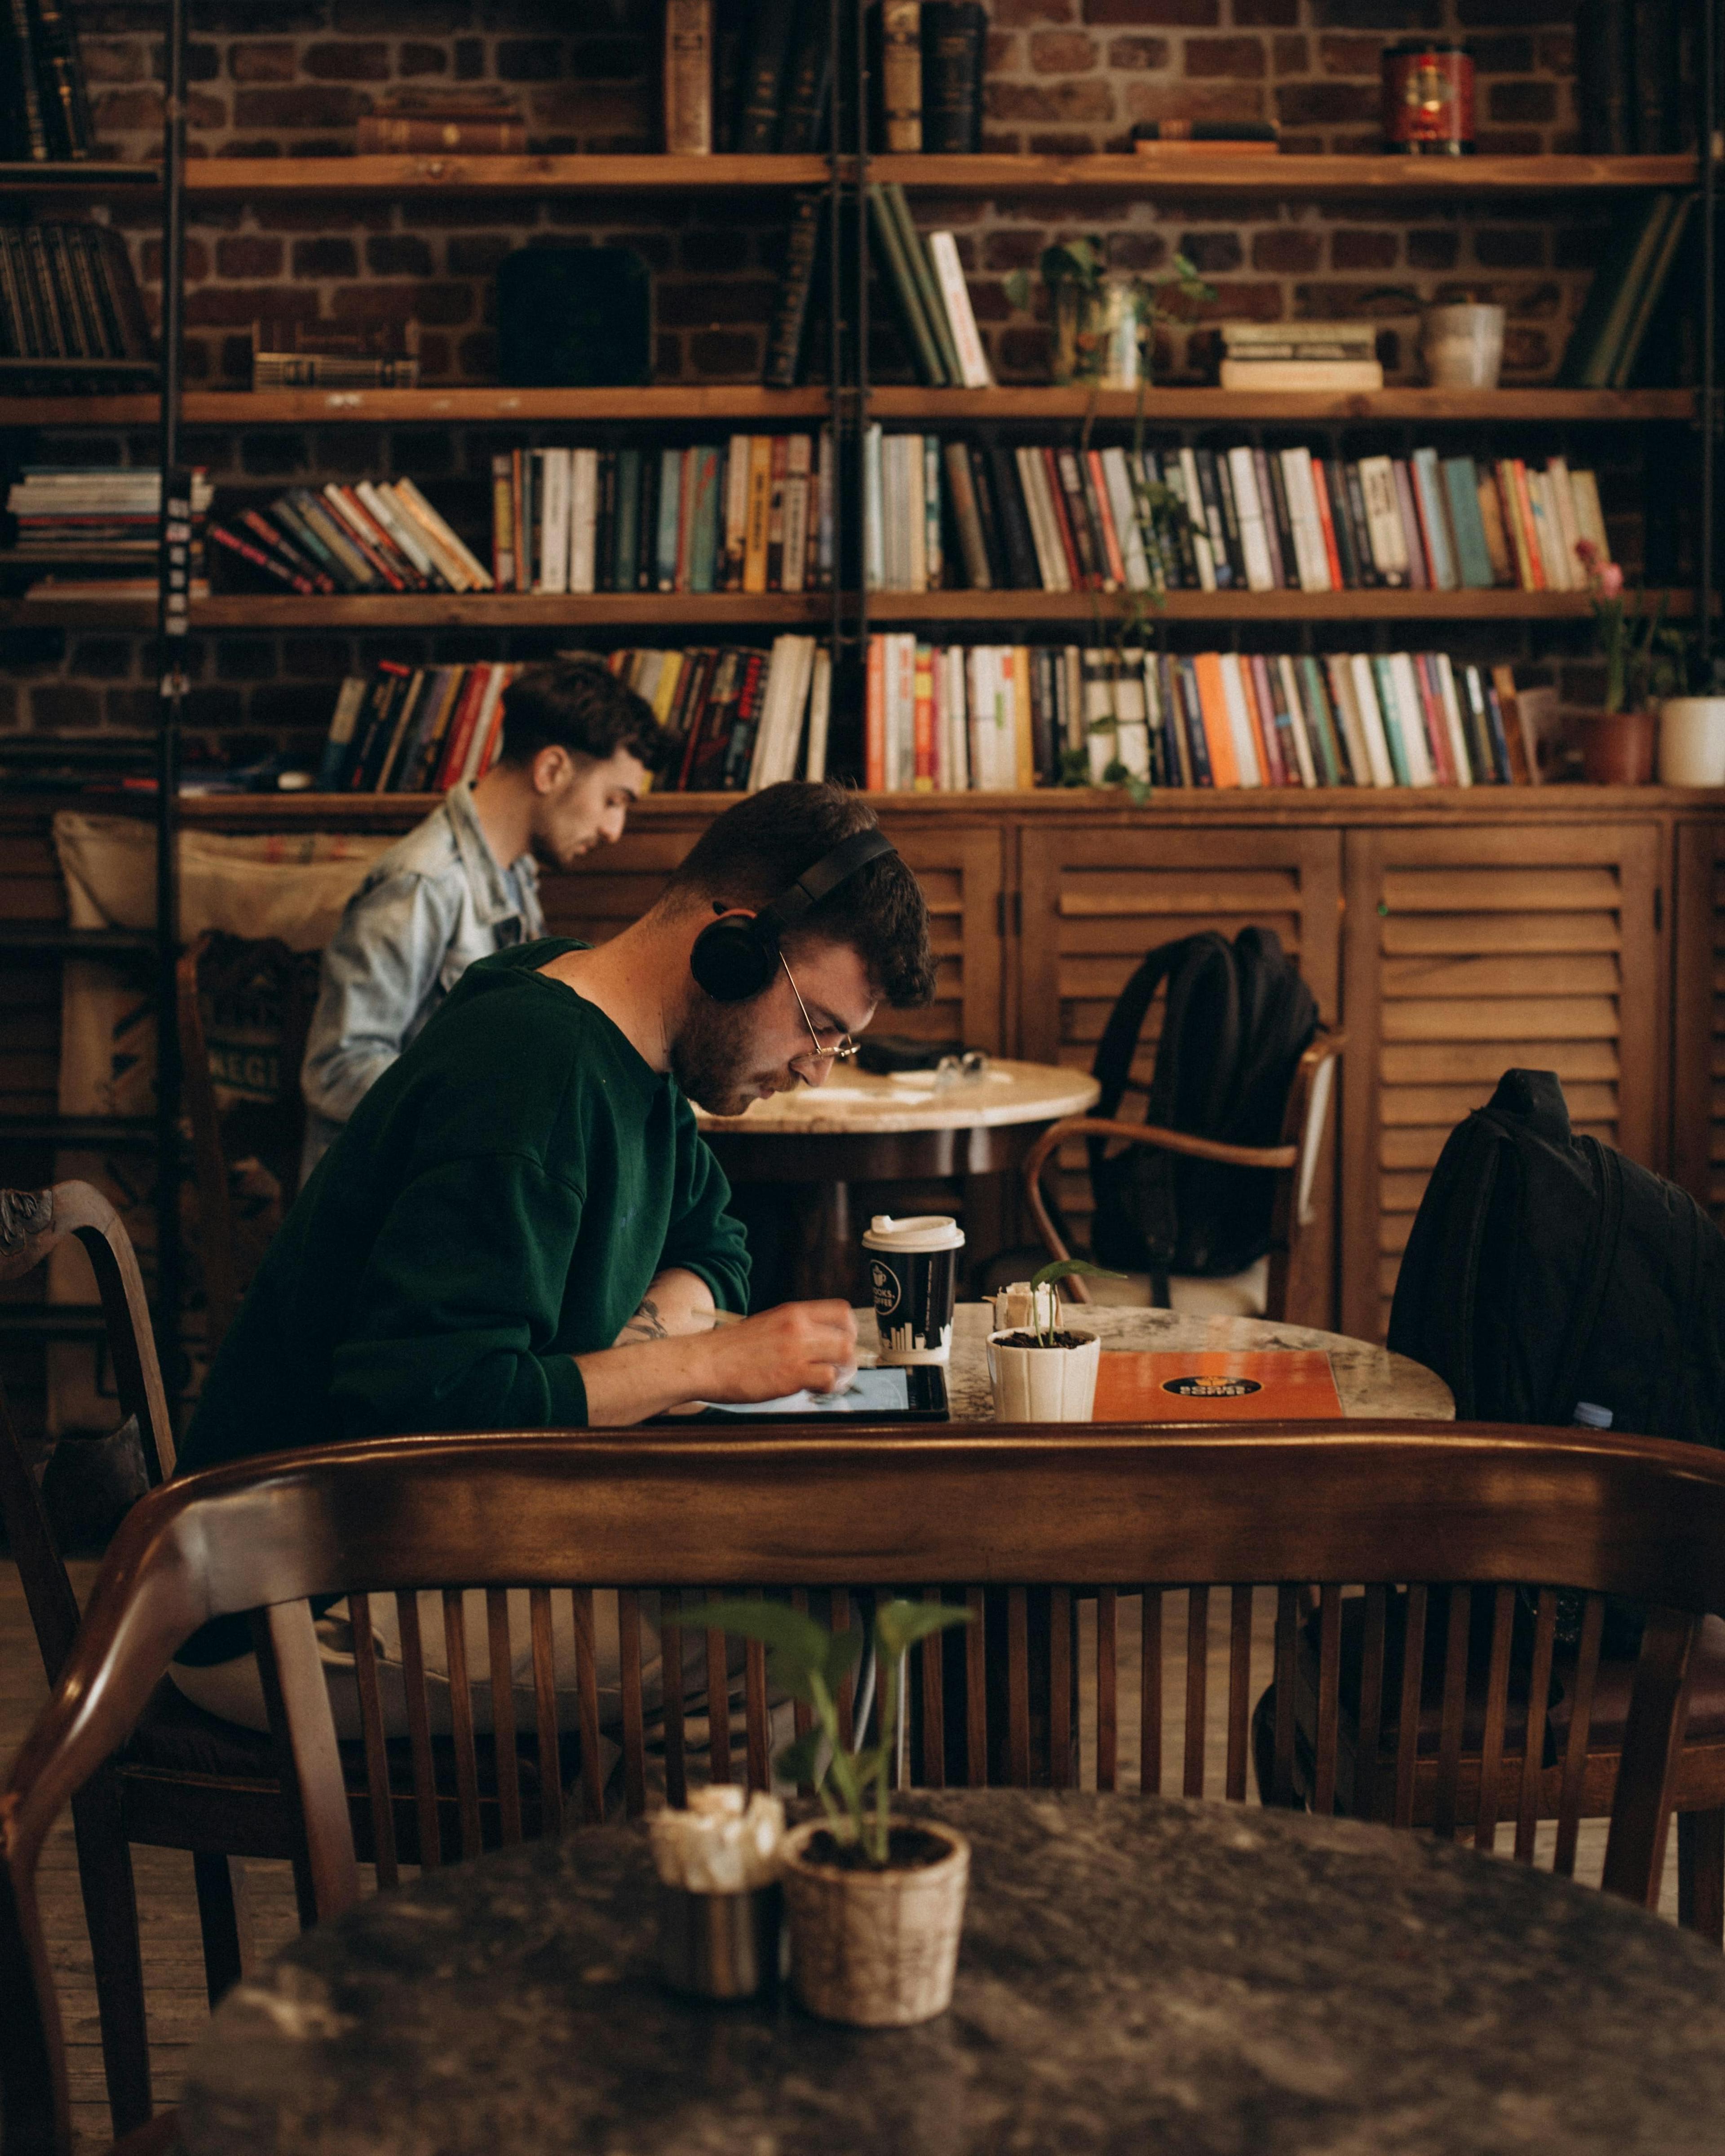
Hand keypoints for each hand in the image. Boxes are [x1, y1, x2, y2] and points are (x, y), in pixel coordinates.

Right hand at [698, 1301, 858, 1402]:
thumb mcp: (766, 1324)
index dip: (850, 1330)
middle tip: (838, 1369)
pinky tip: (814, 1391)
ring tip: (829, 1382)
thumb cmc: (731, 1349)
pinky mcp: (791, 1374)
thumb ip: (792, 1329)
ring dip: (842, 1372)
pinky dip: (827, 1387)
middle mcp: (798, 1326)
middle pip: (847, 1336)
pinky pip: (827, 1378)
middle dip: (848, 1356)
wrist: (704, 1362)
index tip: (844, 1343)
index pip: (842, 1311)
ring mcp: (796, 1350)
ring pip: (844, 1356)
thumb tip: (817, 1342)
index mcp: (792, 1312)